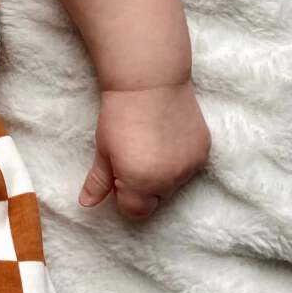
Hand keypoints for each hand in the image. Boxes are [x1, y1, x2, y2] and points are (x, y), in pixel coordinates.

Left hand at [78, 80, 211, 220]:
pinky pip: (189, 167)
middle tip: (134, 154)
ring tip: (151, 143)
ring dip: (163, 174)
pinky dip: (179, 160)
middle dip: (143, 186)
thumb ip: (99, 181)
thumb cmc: (120, 115)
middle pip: (155, 200)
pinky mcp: (204, 151)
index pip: (134, 211)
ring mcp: (190, 166)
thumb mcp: (104, 149)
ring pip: (174, 185)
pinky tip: (167, 136)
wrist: (151, 81)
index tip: (118, 173)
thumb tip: (86, 204)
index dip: (123, 195)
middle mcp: (169, 181)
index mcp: (140, 183)